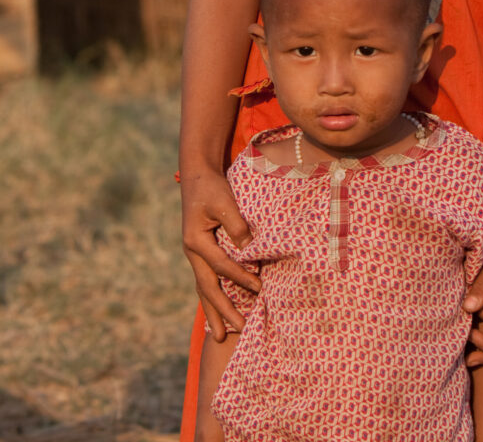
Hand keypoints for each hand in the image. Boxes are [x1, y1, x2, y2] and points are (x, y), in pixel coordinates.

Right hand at [181, 167, 258, 340]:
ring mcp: (195, 255)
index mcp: (195, 241)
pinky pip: (207, 280)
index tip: (259, 287)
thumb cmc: (211, 187)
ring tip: (219, 337)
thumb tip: (251, 250)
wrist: (197, 176)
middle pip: (208, 288)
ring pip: (204, 289)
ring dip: (214, 312)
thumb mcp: (224, 202)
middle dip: (222, 311)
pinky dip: (213, 298)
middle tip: (237, 331)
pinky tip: (220, 312)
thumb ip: (236, 226)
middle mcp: (192, 253)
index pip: (221, 265)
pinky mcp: (201, 253)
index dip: (240, 276)